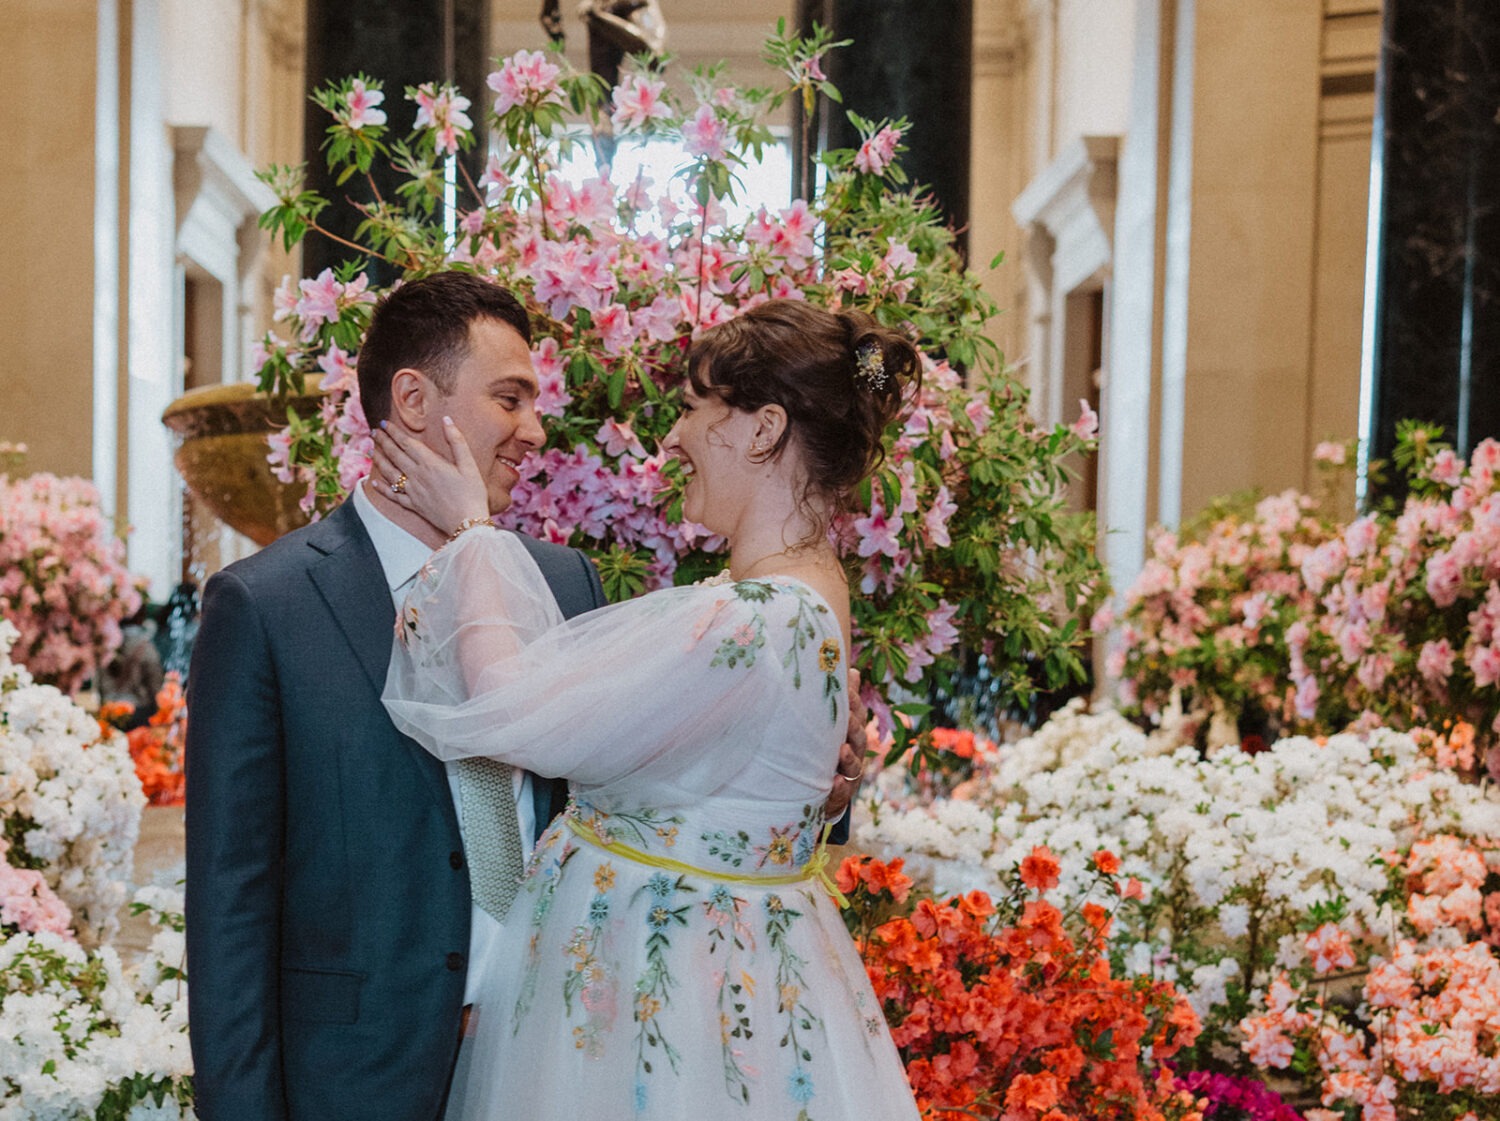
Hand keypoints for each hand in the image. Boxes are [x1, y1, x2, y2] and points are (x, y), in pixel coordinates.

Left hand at [372, 418, 489, 536]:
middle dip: (383, 442)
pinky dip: (382, 489)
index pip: (407, 443)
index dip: (394, 432)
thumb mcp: (469, 465)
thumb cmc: (472, 494)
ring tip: (370, 450)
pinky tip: (374, 483)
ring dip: (378, 460)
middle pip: (395, 455)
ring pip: (390, 473)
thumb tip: (447, 420)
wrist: (467, 523)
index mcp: (430, 464)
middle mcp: (417, 476)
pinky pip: (393, 495)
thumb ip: (457, 441)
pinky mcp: (413, 505)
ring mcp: (412, 492)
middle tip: (374, 432)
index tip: (384, 423)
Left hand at [822, 670, 868, 824]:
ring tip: (842, 751)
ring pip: (854, 764)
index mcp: (850, 732)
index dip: (853, 702)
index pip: (856, 714)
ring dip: (849, 757)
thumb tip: (849, 668)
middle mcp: (853, 751)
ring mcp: (848, 774)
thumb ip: (839, 700)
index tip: (846, 690)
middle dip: (853, 727)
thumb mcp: (828, 723)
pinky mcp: (839, 796)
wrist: (816, 790)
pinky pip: (841, 792)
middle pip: (858, 737)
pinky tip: (835, 782)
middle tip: (846, 717)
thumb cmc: (820, 748)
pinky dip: (838, 788)